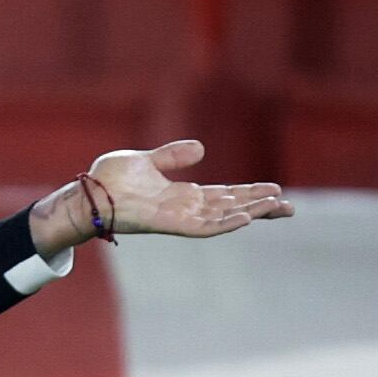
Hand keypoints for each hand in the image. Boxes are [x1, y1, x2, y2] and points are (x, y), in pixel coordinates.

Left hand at [87, 140, 294, 238]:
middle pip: (231, 208)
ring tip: (278, 207)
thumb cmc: (110, 180)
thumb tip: (202, 148)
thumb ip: (173, 156)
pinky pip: (202, 227)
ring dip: (250, 213)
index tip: (275, 190)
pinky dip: (224, 223)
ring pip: (223, 218)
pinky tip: (245, 218)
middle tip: (290, 206)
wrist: (87, 192)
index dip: (250, 194)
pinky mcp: (168, 224)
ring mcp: (178, 218)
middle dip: (260, 207)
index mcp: (182, 195)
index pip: (224, 196)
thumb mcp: (147, 160)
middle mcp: (184, 209)